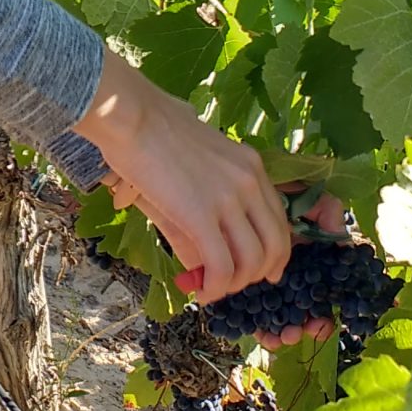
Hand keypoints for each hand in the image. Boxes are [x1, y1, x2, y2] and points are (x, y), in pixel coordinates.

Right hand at [71, 50, 294, 305]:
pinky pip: (221, 267)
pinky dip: (214, 288)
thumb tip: (204, 248)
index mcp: (251, 166)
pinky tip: (201, 293)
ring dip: (234, 285)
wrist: (132, 118)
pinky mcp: (202, 216)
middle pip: (274, 245)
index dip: (274, 253)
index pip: (278, 220)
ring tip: (212, 289)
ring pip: (251, 262)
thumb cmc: (154, 133)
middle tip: (234, 286)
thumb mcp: (196, 163)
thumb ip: (209, 202)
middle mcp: (249, 182)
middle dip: (257, 274)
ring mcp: (229, 199)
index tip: (261, 272)